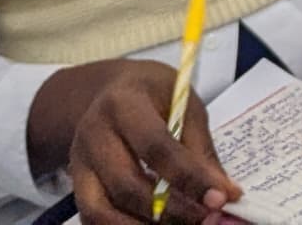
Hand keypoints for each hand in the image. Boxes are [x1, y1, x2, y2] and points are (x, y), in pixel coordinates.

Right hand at [46, 60, 240, 224]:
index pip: (157, 147)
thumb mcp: (184, 105)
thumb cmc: (155, 96)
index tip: (220, 199)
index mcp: (124, 104)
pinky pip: (93, 219)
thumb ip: (201, 149)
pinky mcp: (76, 185)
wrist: (111, 90)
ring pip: (102, 211)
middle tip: (206, 218)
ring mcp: (79, 163)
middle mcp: (94, 134)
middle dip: (171, 211)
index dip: (190, 177)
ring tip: (181, 224)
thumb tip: (225, 193)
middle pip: (127, 185)